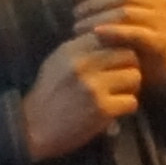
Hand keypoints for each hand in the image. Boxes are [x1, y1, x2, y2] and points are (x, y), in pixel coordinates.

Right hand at [18, 30, 142, 159]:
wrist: (30, 129)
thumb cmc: (47, 95)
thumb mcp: (57, 62)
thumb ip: (81, 48)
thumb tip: (108, 36)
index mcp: (72, 50)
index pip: (112, 35)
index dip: (118, 48)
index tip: (116, 60)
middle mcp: (84, 65)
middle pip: (129, 55)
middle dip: (129, 67)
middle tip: (122, 80)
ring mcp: (94, 87)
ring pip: (135, 76)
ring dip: (131, 88)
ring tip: (119, 95)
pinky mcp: (102, 110)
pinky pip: (131, 102)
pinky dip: (126, 108)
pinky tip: (115, 111)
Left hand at [75, 0, 165, 83]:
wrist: (149, 64)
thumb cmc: (127, 30)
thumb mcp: (108, 9)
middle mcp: (160, 0)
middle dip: (96, 2)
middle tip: (76, 13)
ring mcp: (162, 21)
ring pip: (127, 13)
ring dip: (99, 19)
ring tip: (78, 27)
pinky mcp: (161, 42)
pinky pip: (136, 33)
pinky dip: (114, 32)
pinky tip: (96, 34)